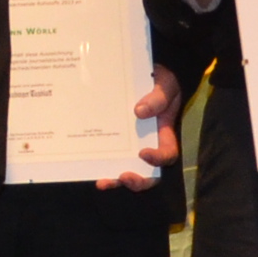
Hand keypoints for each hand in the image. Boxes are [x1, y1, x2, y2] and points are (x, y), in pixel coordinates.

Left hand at [95, 64, 183, 190]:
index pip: (167, 154)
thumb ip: (158, 98)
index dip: (158, 158)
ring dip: (115, 180)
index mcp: (164, 135)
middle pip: (149, 173)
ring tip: (102, 182)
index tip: (143, 153)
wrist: (148, 74)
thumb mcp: (165, 86)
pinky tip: (90, 167)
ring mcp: (130, 146)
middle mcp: (149, 145)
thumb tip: (139, 111)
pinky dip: (102, 166)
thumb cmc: (162, 81)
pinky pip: (110, 158)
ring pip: (127, 171)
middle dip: (138, 181)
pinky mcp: (114, 142)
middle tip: (124, 177)